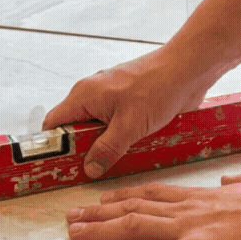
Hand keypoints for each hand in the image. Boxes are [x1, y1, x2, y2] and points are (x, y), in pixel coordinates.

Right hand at [43, 48, 213, 178]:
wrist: (188, 69)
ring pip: (97, 127)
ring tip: (114, 160)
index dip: (53, 146)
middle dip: (82, 149)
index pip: (54, 123)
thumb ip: (107, 149)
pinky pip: (115, 123)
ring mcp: (111, 96)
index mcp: (84, 95)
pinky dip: (119, 136)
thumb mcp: (129, 126)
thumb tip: (90, 168)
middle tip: (92, 170)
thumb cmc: (158, 87)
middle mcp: (93, 93)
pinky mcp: (128, 101)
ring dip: (105, 144)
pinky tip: (132, 147)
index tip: (60, 166)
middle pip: (75, 127)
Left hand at [65, 173, 240, 239]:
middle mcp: (183, 211)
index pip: (151, 194)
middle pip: (131, 209)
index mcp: (198, 198)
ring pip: (131, 227)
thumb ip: (237, 184)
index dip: (122, 196)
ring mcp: (184, 231)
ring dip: (98, 231)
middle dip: (98, 212)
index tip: (103, 199)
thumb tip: (230, 180)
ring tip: (74, 234)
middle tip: (72, 215)